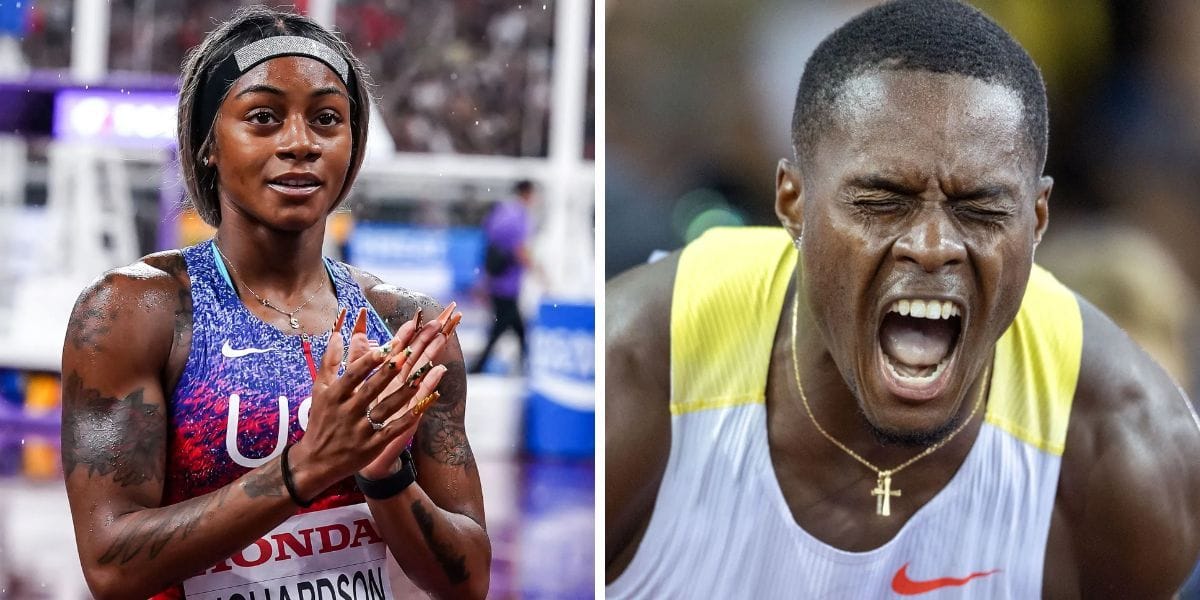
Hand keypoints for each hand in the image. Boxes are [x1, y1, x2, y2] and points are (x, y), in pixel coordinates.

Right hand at [290, 306, 454, 496]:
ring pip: (387, 408)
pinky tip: (425, 403)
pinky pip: (395, 429)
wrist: (316, 461)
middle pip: (371, 389)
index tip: (383, 348)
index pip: (352, 375)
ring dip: (405, 392)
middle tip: (407, 354)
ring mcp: (361, 430)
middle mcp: (348, 412)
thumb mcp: (319, 389)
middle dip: (388, 372)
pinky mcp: (373, 445)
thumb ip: (329, 361)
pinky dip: (410, 416)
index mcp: (335, 396)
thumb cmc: (321, 420)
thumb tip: (336, 332)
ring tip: (422, 375)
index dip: (368, 362)